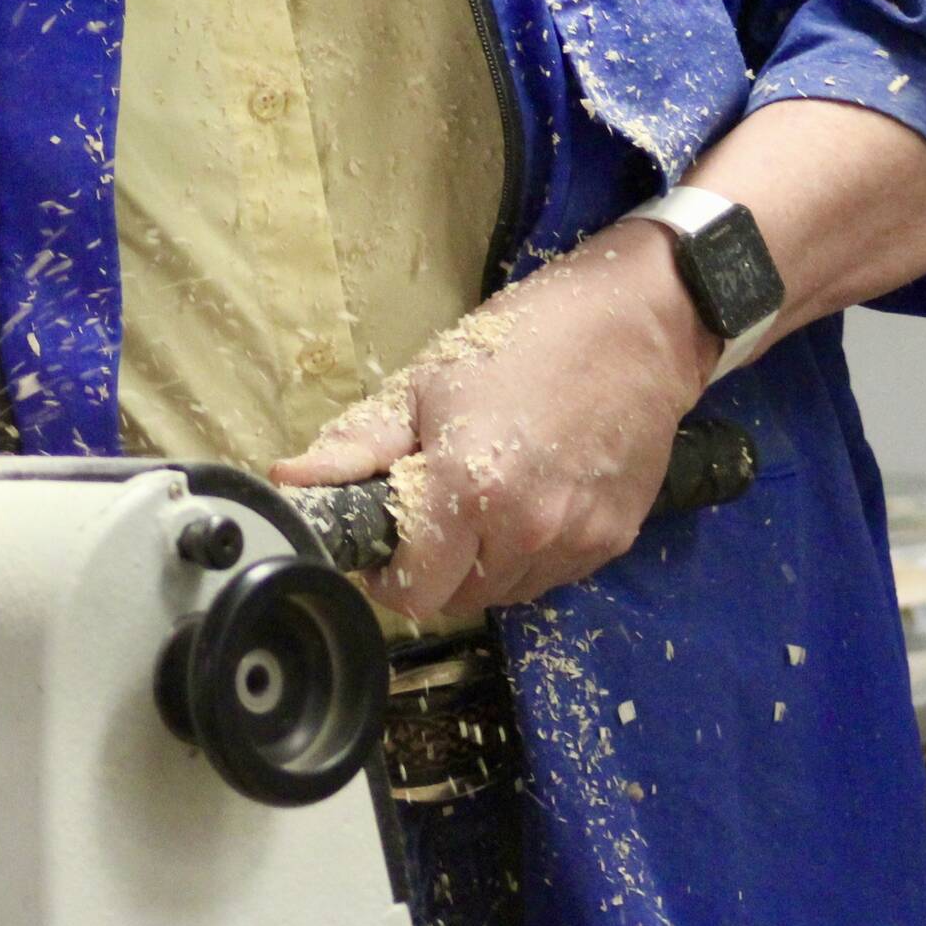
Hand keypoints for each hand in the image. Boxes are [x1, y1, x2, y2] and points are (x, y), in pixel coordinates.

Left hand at [271, 225, 718, 620]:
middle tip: (435, 510)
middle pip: (459, 600)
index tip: (386, 545)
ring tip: (487, 497)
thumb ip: (357, 444)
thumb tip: (288, 480)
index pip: (413, 593)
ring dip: (485, 564)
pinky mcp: (613, 541)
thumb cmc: (525, 338)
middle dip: (435, 568)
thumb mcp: (427, 380)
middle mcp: (525, 531)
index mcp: (469, 491)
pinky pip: (553, 575)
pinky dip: (533, 552)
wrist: (637, 325)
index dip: (388, 576)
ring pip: (507, 593)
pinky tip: (532, 496)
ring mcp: (575, 542)